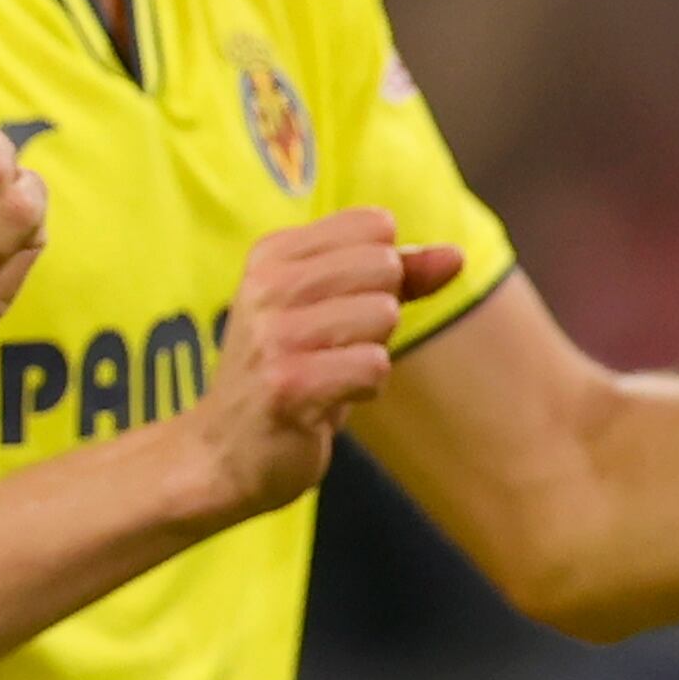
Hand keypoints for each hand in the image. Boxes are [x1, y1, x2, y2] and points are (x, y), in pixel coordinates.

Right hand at [191, 210, 464, 520]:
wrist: (222, 454)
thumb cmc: (290, 373)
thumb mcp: (334, 309)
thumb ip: (397, 276)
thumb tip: (455, 256)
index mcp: (273, 253)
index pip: (374, 225)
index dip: (382, 271)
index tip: (340, 307)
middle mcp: (267, 285)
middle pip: (384, 267)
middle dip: (380, 313)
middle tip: (334, 347)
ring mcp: (273, 336)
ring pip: (383, 315)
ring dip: (372, 354)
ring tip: (328, 373)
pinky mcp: (288, 385)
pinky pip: (374, 367)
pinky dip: (365, 389)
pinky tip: (328, 400)